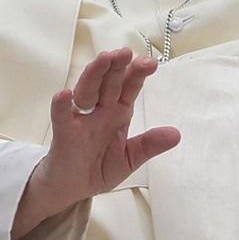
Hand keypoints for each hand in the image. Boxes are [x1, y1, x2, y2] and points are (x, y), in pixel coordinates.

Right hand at [12, 49, 179, 238]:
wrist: (73, 188)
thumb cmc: (100, 167)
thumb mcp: (130, 158)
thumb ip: (150, 145)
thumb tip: (176, 134)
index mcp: (119, 112)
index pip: (129, 88)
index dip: (138, 74)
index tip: (150, 62)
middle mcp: (101, 110)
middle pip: (109, 83)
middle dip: (117, 66)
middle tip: (125, 52)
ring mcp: (81, 119)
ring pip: (87, 90)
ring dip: (94, 74)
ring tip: (103, 59)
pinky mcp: (64, 133)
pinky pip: (62, 116)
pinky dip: (63, 105)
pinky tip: (65, 94)